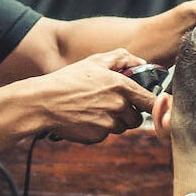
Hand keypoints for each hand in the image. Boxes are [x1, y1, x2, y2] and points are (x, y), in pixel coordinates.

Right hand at [37, 49, 156, 143]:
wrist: (44, 102)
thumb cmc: (68, 80)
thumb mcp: (94, 61)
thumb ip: (122, 58)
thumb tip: (142, 63)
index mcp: (121, 86)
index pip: (151, 101)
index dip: (148, 103)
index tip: (144, 102)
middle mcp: (118, 106)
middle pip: (136, 118)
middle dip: (127, 113)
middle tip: (108, 102)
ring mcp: (108, 124)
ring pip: (121, 127)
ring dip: (113, 121)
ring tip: (93, 108)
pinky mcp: (97, 137)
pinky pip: (105, 135)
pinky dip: (98, 129)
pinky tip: (84, 118)